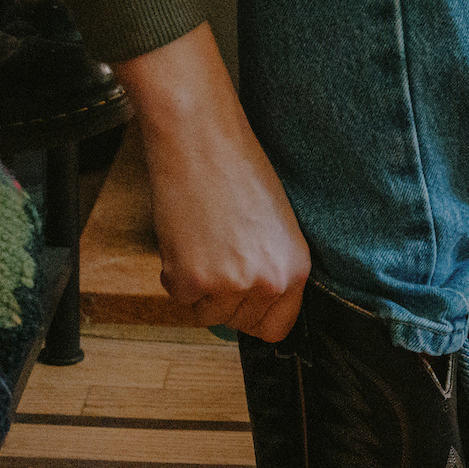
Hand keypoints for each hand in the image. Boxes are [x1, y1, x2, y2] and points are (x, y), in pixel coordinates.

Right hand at [115, 24, 307, 341]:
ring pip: (206, 315)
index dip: (253, 315)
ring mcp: (230, 284)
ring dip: (196, 288)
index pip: (278, 328)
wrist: (200, 139)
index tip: (239, 301)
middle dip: (221, 299)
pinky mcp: (192, 280)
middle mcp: (269, 282)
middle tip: (213, 255)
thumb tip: (252, 301)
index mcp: (296, 269)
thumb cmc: (236, 169)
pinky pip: (179, 298)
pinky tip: (181, 239)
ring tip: (199, 242)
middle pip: (239, 324)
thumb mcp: (275, 226)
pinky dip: (172, 274)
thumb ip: (269, 267)